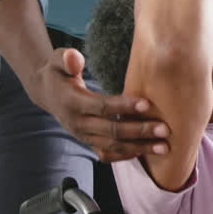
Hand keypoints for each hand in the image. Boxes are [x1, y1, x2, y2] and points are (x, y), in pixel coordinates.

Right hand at [32, 48, 168, 162]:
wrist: (47, 94)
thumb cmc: (58, 73)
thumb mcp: (57, 61)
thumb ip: (66, 58)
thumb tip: (75, 58)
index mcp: (72, 102)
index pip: (102, 106)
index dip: (124, 107)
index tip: (148, 105)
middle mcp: (78, 123)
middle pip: (112, 131)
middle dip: (140, 131)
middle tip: (165, 129)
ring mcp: (83, 136)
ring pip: (113, 147)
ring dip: (139, 148)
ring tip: (164, 148)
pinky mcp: (88, 143)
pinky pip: (108, 154)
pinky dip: (128, 155)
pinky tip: (147, 151)